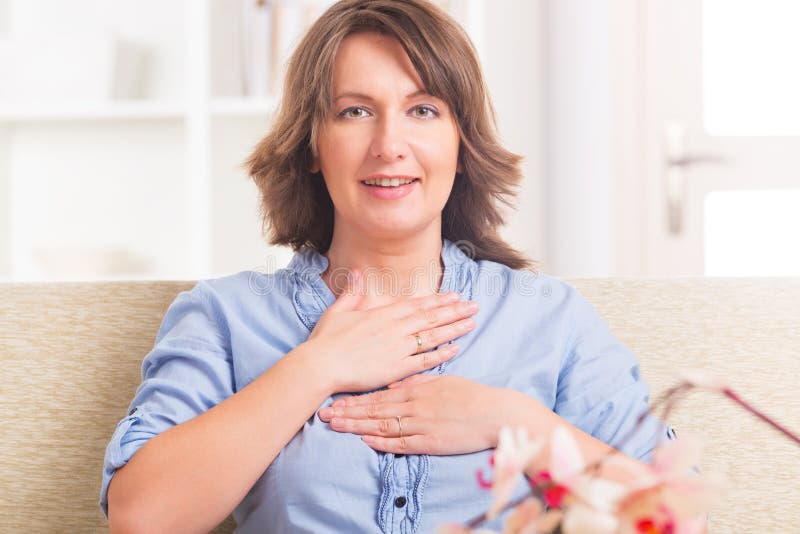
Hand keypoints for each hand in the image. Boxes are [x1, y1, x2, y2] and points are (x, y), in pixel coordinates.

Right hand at [304, 269, 478, 392]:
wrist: (321, 364)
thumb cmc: (327, 340)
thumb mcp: (339, 310)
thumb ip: (353, 292)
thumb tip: (358, 272)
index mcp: (383, 314)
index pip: (417, 304)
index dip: (438, 300)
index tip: (454, 296)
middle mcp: (395, 329)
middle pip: (431, 317)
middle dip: (454, 311)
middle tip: (474, 306)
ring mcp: (398, 349)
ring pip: (432, 336)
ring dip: (454, 328)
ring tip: (472, 322)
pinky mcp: (397, 369)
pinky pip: (424, 361)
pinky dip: (441, 354)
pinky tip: (456, 348)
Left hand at [317, 374, 521, 454]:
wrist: (494, 414)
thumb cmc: (470, 395)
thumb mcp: (442, 381)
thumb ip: (417, 382)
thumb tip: (395, 385)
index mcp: (417, 390)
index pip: (379, 395)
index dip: (355, 398)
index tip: (336, 399)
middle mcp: (414, 406)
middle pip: (374, 410)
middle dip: (348, 412)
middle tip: (324, 414)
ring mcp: (421, 425)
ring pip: (382, 425)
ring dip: (358, 426)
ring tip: (337, 426)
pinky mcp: (430, 442)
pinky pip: (402, 443)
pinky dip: (382, 442)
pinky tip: (366, 440)